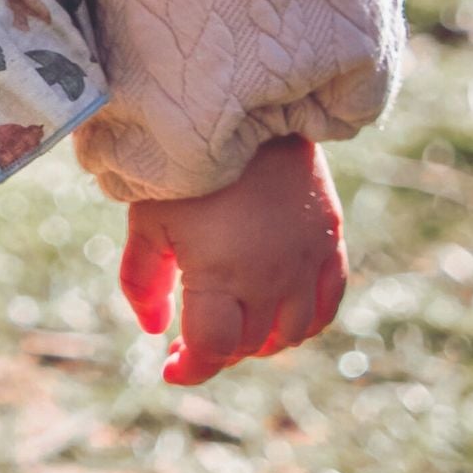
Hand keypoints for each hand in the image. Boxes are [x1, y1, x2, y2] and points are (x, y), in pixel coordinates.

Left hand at [119, 134, 346, 385]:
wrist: (246, 106)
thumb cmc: (186, 164)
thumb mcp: (148, 216)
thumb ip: (143, 279)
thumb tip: (154, 331)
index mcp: (221, 274)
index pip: (213, 348)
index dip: (191, 366)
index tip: (171, 366)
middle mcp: (271, 278)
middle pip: (250, 343)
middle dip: (219, 349)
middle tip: (192, 338)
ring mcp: (306, 261)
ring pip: (291, 333)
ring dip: (261, 341)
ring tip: (233, 323)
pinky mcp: (330, 240)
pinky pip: (326, 304)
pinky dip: (305, 321)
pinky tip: (281, 314)